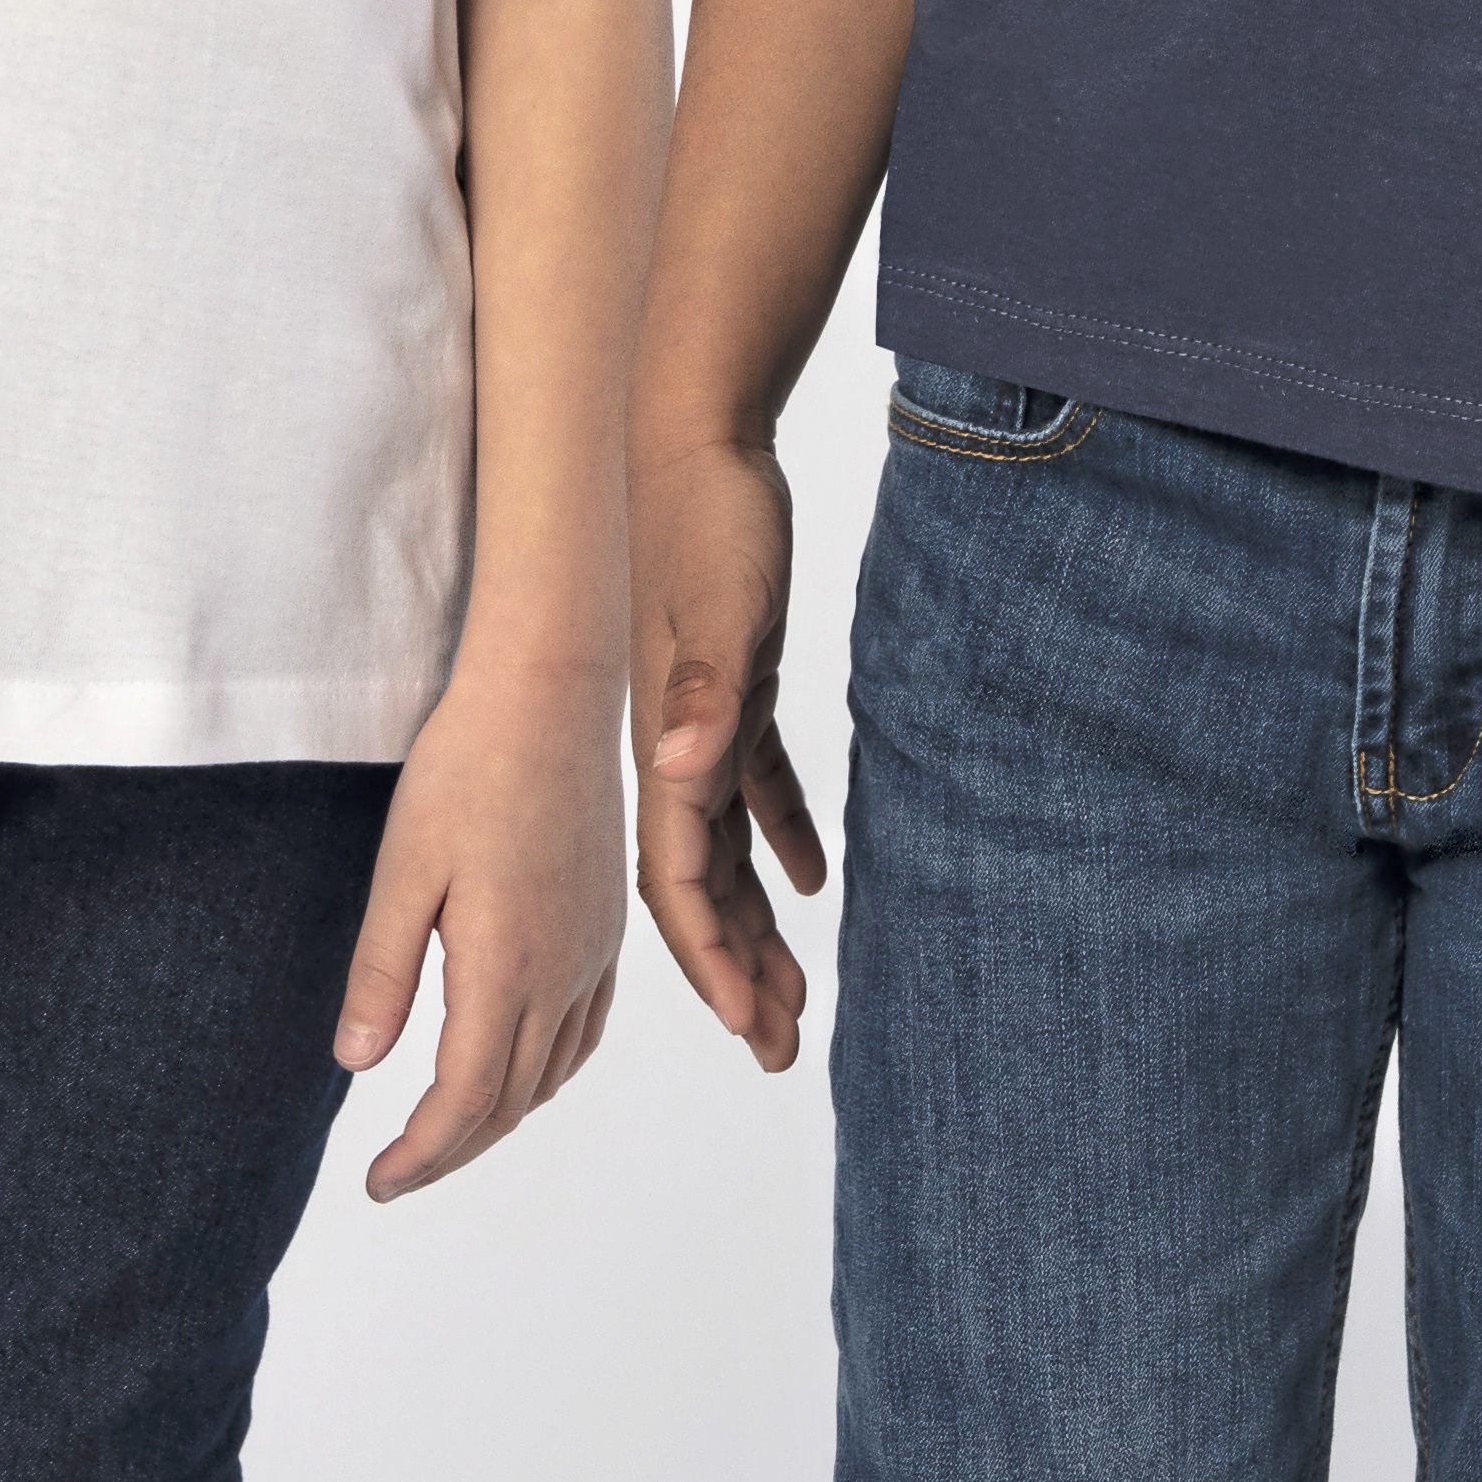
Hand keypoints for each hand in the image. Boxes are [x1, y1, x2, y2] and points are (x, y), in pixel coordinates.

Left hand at [333, 659, 625, 1199]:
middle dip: (453, 1151)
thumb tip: (357, 1064)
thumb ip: (383, 971)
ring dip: (498, 1116)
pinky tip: (517, 1066)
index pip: (465, 1100)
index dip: (421, 1156)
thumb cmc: (465, 768)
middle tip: (398, 1175)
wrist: (550, 692)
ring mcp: (593, 949)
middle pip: (510, 1101)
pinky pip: (584, 1030)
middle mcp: (562, 971)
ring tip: (445, 1131)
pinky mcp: (606, 923)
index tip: (377, 1183)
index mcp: (507, 966)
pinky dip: (546, 1072)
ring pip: (551, 1072)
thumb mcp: (402, 868)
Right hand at [632, 432, 824, 1072]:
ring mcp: (702, 715)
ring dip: (755, 921)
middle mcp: (675, 746)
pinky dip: (781, 835)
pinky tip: (815, 878)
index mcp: (666, 746)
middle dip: (734, 971)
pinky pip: (756, 784)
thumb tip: (681, 768)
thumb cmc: (709, 515)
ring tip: (793, 995)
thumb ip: (702, 689)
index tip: (754, 1029)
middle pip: (698, 885)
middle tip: (780, 1048)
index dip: (714, 960)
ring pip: (725, 848)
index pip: (682, 881)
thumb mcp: (720, 604)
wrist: (692, 433)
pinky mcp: (735, 680)